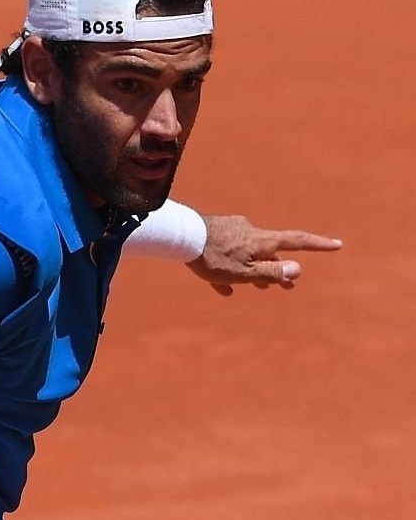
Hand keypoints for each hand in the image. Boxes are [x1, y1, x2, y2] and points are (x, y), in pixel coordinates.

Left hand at [187, 215, 342, 295]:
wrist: (181, 237)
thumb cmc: (213, 257)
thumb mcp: (244, 272)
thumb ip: (270, 272)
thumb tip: (297, 270)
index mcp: (262, 242)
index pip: (297, 242)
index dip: (318, 245)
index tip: (337, 245)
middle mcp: (251, 234)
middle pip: (272, 252)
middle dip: (279, 269)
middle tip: (288, 286)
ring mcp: (234, 233)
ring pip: (249, 255)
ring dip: (254, 270)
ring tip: (257, 287)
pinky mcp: (216, 235)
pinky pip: (228, 255)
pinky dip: (229, 270)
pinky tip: (222, 286)